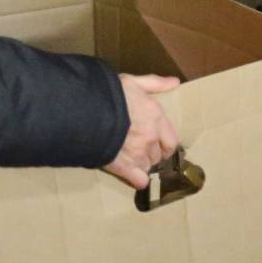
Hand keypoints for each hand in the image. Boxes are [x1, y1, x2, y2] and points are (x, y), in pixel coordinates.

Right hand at [103, 73, 180, 189]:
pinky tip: (132, 175)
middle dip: (151, 153)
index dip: (166, 144)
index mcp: (156, 117)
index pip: (171, 140)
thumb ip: (155, 83)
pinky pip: (139, 180)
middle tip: (139, 148)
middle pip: (158, 155)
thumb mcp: (133, 82)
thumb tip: (175, 82)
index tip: (159, 144)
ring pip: (147, 166)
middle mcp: (151, 138)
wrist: (86, 111)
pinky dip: (137, 179)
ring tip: (130, 157)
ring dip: (141, 163)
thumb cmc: (108, 93)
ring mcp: (138, 154)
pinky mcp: (124, 167)